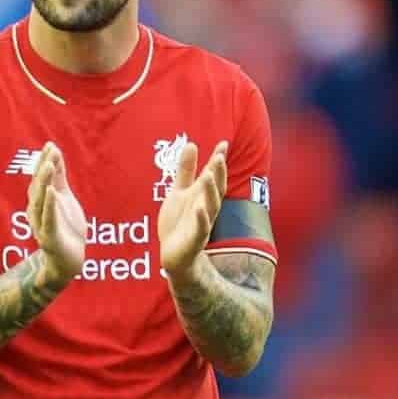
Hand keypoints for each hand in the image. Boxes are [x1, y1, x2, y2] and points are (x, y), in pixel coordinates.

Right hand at [26, 141, 86, 284]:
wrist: (69, 259)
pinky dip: (49, 206)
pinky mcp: (49, 238)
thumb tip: (54, 152)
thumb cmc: (66, 227)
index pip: (40, 178)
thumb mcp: (64, 197)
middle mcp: (36, 211)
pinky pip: (48, 220)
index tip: (50, 145)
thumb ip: (58, 177)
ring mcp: (41, 225)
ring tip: (49, 166)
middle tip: (50, 152)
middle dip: (43, 169)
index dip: (44, 161)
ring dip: (44, 183)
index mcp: (40, 201)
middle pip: (37, 187)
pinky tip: (52, 193)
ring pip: (39, 202)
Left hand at [158, 140, 227, 277]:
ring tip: (208, 175)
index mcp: (201, 196)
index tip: (223, 143)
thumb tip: (191, 144)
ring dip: (210, 191)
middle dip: (218, 173)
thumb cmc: (178, 223)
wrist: (174, 255)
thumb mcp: (178, 192)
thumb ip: (185, 171)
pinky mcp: (194, 239)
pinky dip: (201, 218)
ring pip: (210, 206)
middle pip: (215, 189)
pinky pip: (200, 228)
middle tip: (219, 156)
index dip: (217, 160)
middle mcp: (205, 208)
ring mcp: (202, 224)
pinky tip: (198, 208)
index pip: (212, 175)